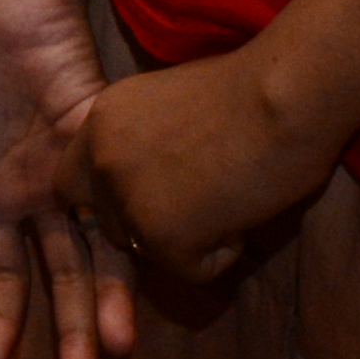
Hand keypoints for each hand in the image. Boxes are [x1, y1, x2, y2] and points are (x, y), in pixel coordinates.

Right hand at [0, 0, 132, 358]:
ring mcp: (77, 170)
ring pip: (98, 250)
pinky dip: (127, 235)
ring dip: (105, 304)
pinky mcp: (105, 137)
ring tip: (113, 354)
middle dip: (68, 336)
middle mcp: (42, 196)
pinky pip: (119, 193)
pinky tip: (138, 275)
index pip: (2, 277)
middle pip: (61, 279)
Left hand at [50, 45, 329, 290]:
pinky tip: (244, 207)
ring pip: (149, 250)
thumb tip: (155, 183)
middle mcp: (101, 160)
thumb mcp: (170, 106)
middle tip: (203, 198)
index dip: (112, 195)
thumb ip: (145, 142)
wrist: (285, 93)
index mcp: (100, 121)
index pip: (73, 180)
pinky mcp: (162, 237)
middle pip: (108, 223)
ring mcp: (127, 200)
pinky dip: (225, 252)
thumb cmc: (253, 88)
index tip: (154, 193)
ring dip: (190, 237)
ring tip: (231, 193)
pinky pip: (193, 270)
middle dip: (150, 223)